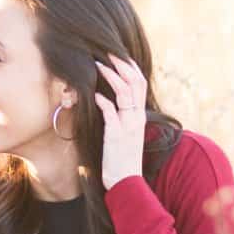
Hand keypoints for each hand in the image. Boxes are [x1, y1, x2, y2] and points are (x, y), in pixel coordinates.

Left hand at [95, 54, 147, 189]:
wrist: (125, 182)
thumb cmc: (121, 158)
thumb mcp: (125, 133)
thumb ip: (120, 116)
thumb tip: (107, 99)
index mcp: (140, 115)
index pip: (140, 83)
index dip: (130, 66)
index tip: (117, 54)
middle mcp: (137, 117)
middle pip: (135, 81)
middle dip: (122, 63)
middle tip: (107, 51)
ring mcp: (128, 125)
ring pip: (124, 92)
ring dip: (110, 75)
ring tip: (97, 64)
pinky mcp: (117, 134)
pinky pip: (111, 111)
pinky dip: (102, 100)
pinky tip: (93, 94)